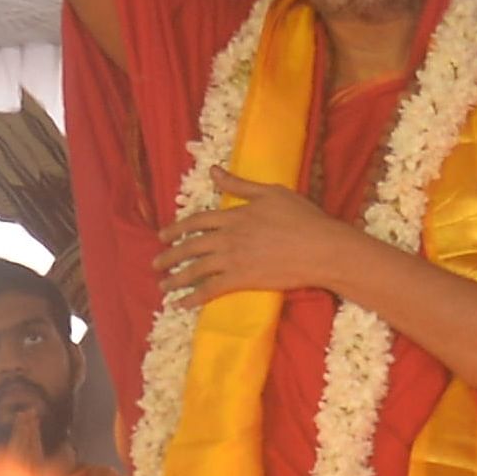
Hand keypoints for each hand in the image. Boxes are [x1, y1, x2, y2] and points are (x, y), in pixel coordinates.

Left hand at [159, 178, 380, 308]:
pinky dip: (193, 298)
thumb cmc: (302, 217)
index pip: (197, 221)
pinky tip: (181, 304)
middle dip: (169, 254)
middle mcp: (228, 237)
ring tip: (163, 284)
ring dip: (176, 278)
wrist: (321, 248)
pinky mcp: (242, 280)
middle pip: (190, 246)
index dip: (177, 228)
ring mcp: (233, 260)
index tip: (163, 235)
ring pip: (195, 269)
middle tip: (155, 262)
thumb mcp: (271, 192)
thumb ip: (239, 185)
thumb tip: (214, 171)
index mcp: (234, 215)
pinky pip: (210, 290)